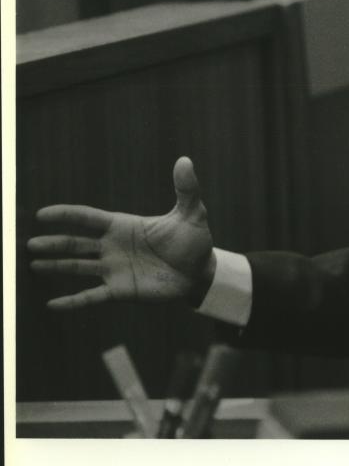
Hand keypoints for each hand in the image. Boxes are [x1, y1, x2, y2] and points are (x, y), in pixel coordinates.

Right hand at [28, 157, 215, 308]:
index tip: (42, 214)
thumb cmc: (194, 241)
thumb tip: (185, 160)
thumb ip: (186, 189)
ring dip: (56, 267)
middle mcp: (113, 247)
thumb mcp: (191, 213)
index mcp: (123, 226)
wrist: (201, 273)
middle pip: (77, 244)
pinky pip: (91, 297)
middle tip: (30, 243)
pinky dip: (72, 302)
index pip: (88, 218)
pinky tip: (52, 305)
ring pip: (79, 267)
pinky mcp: (121, 291)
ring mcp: (114, 270)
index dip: (66, 215)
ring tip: (33, 265)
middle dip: (54, 243)